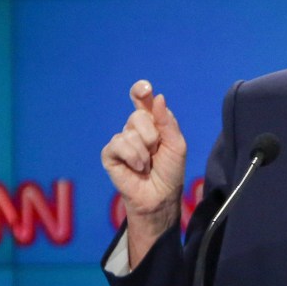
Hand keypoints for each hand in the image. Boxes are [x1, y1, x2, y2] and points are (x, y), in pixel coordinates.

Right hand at [101, 80, 187, 263]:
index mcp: (152, 123)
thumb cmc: (170, 172)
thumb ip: (167, 122)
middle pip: (137, 116)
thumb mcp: (176, 145)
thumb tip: (158, 97)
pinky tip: (136, 168)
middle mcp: (135, 130)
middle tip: (155, 152)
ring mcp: (121, 141)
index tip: (144, 89)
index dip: (140, 92)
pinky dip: (132, 157)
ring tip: (146, 165)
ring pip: (129, 132)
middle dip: (151, 135)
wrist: (160, 196)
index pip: (142, 101)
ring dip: (144, 152)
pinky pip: (118, 144)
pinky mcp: (110, 154)